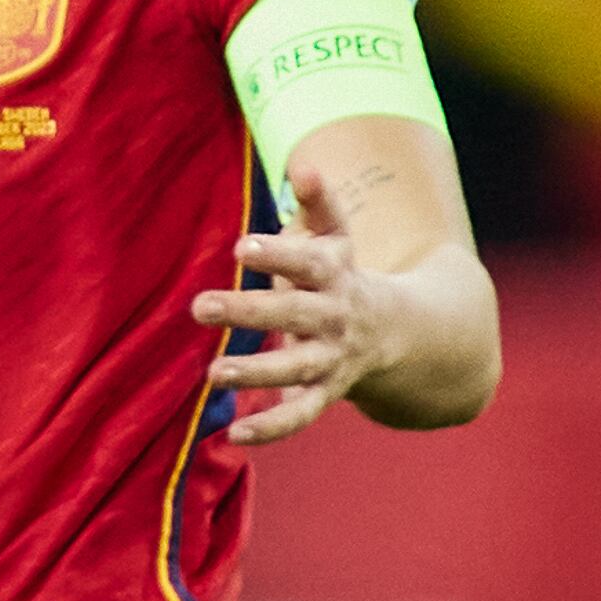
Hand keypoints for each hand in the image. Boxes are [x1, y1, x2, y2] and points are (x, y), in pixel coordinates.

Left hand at [189, 165, 402, 447]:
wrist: (401, 333)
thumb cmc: (344, 276)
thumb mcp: (338, 237)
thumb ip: (319, 202)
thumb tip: (303, 164)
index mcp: (334, 275)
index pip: (305, 262)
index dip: (276, 253)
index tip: (241, 246)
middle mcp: (334, 318)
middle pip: (293, 314)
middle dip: (248, 311)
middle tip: (199, 306)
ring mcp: (330, 359)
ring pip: (295, 369)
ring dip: (256, 373)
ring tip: (213, 374)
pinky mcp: (324, 393)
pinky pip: (300, 415)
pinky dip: (271, 428)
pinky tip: (233, 436)